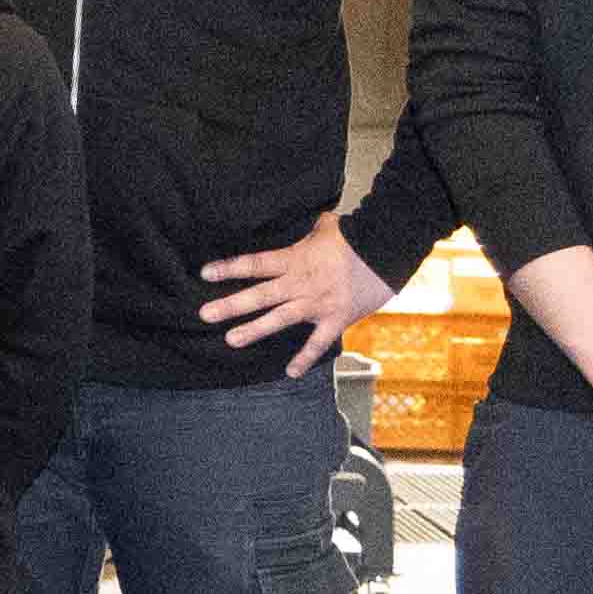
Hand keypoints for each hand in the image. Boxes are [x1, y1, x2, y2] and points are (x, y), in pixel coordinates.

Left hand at [200, 218, 397, 376]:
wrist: (388, 250)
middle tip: (205, 315)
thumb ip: (306, 230)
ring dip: (255, 330)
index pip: (255, 264)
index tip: (204, 274)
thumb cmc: (356, 235)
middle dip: (231, 305)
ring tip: (231, 340)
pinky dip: (305, 358)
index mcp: (295, 259)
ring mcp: (318, 303)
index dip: (229, 268)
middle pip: (260, 294)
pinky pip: (318, 342)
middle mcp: (301, 283)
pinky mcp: (337, 318)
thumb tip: (302, 220)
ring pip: (280, 318)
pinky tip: (290, 373)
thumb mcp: (325, 225)